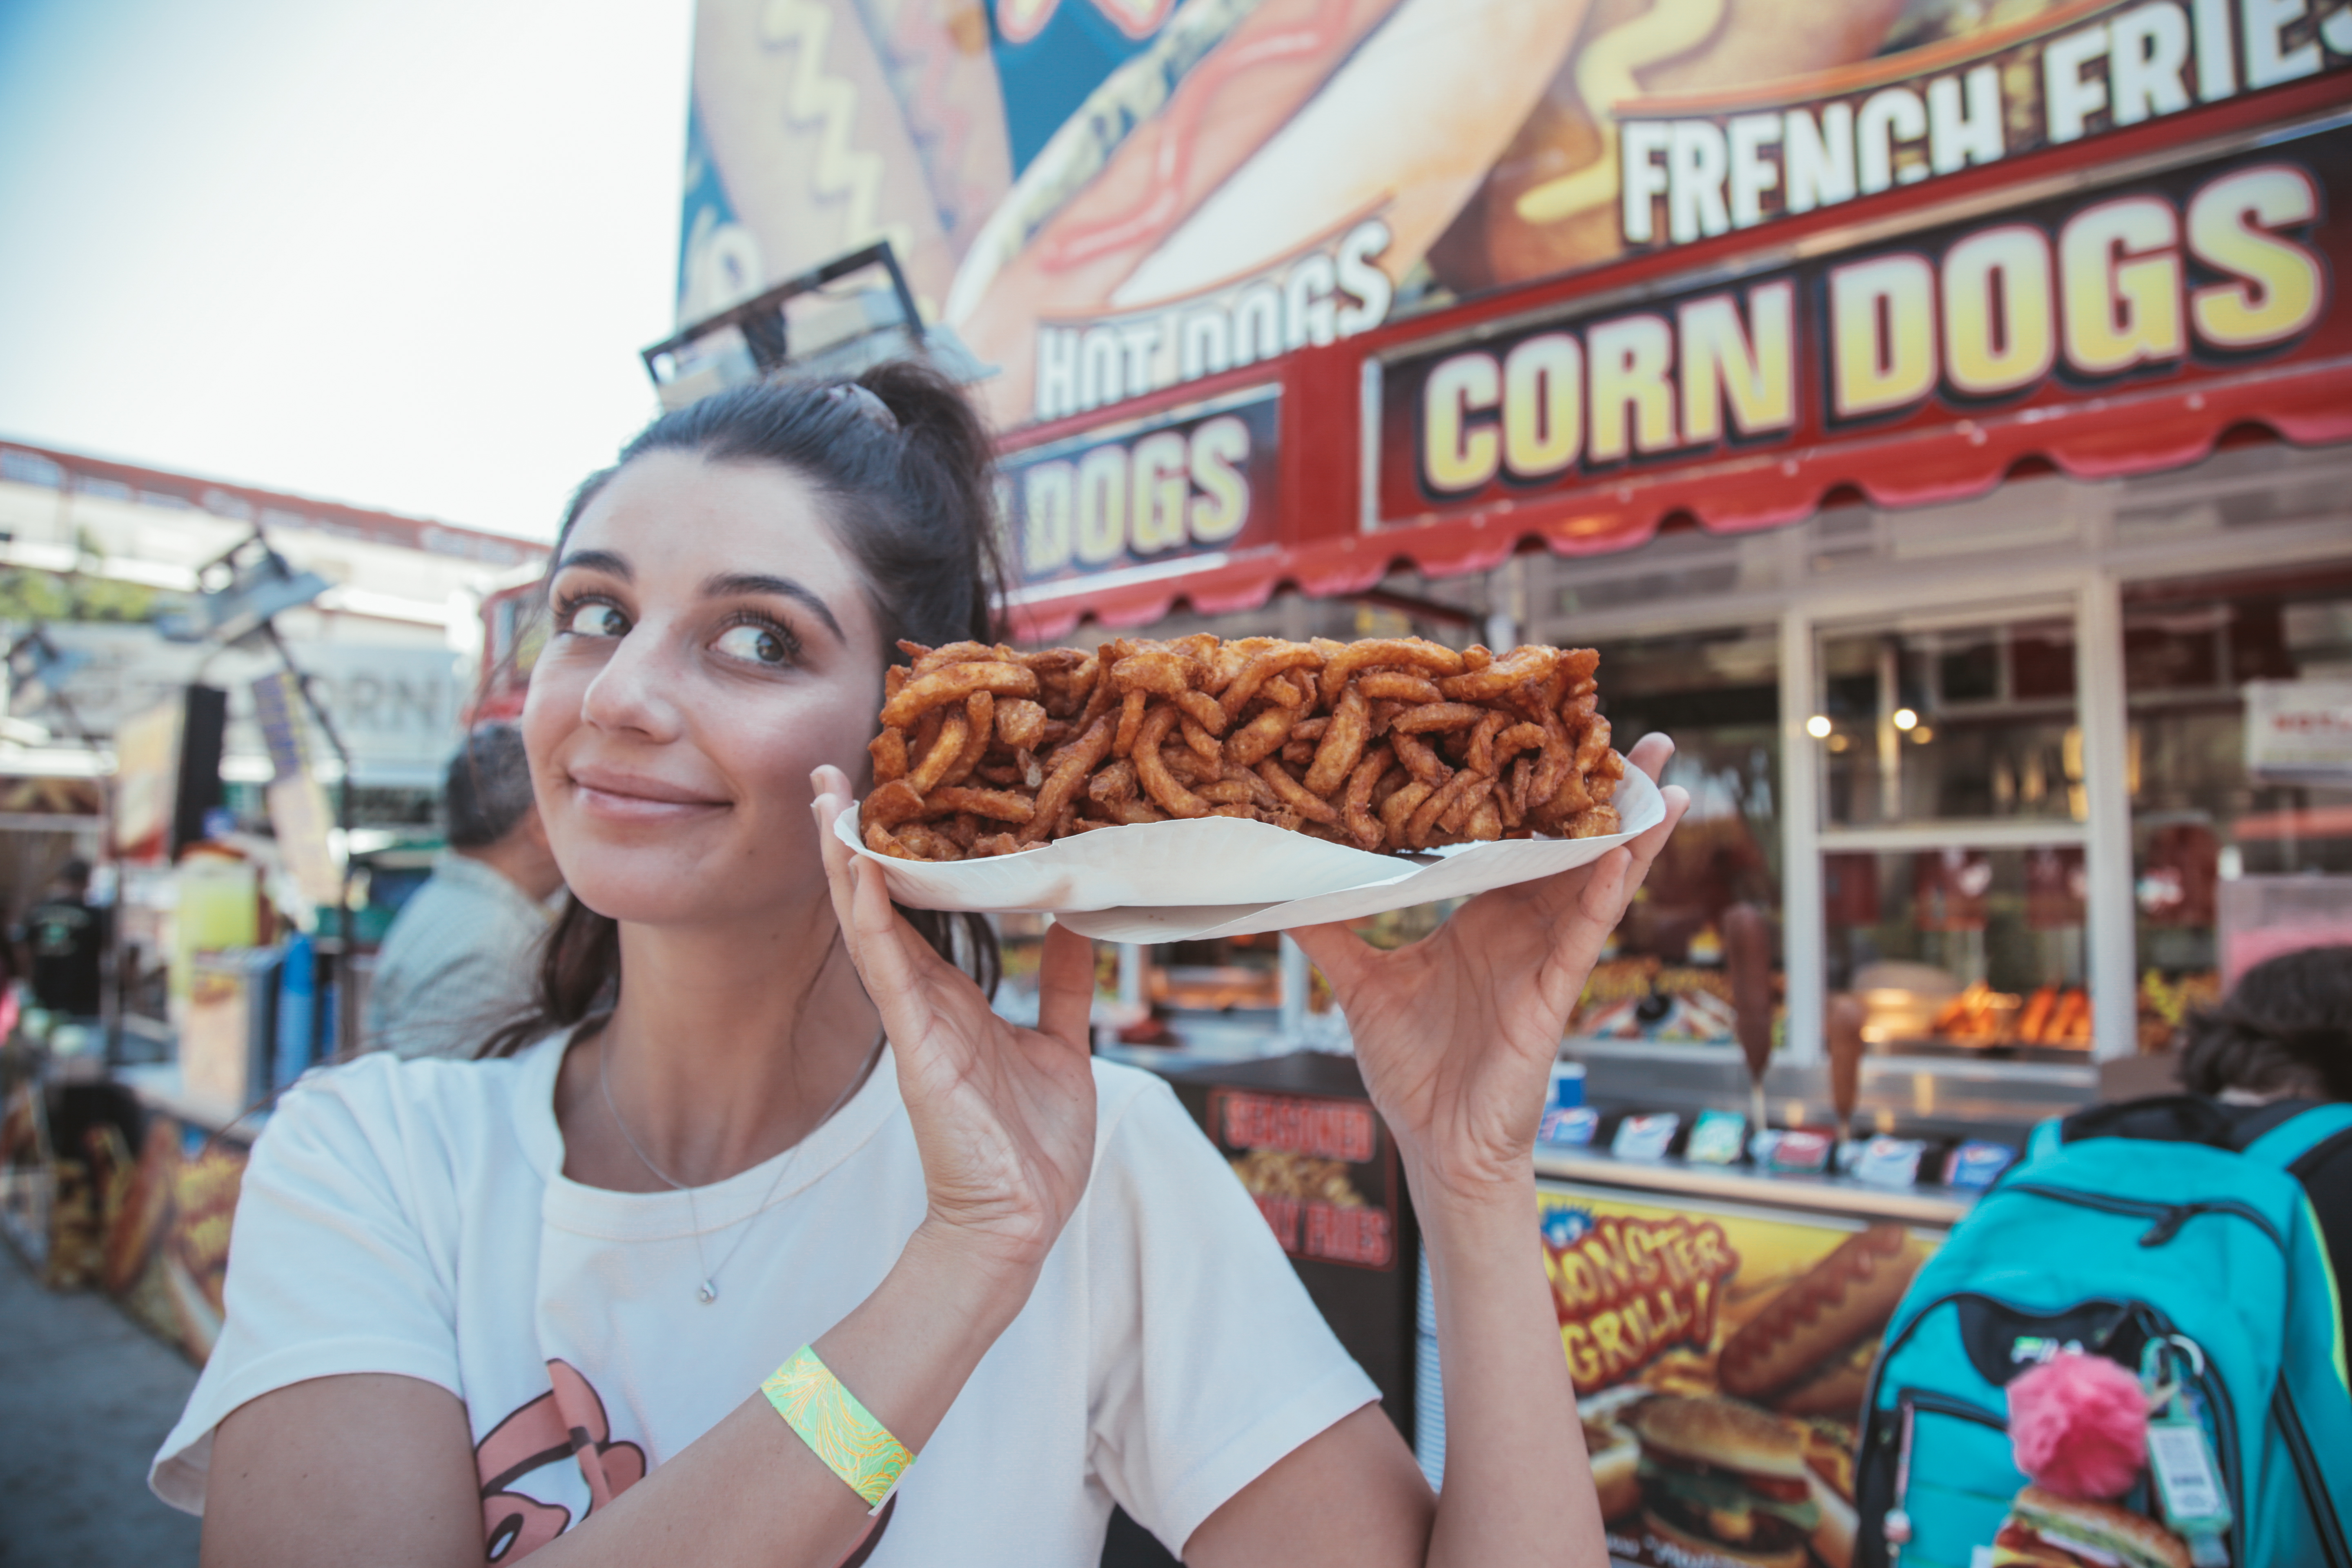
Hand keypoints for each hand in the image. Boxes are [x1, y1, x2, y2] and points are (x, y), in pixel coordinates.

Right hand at [811, 766, 1098, 1279]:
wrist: (1023, 1220)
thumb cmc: (1035, 1146)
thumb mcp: (1063, 1047)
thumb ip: (1065, 990)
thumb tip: (1078, 931)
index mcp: (957, 999)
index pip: (919, 910)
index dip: (902, 854)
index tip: (895, 793)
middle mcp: (927, 1000)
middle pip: (880, 902)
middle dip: (856, 840)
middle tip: (835, 771)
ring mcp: (914, 1020)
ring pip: (869, 922)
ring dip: (845, 859)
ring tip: (825, 797)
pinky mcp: (914, 1044)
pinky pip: (885, 967)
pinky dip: (868, 914)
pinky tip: (853, 867)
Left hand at [1290, 735, 1688, 1205]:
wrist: (1436, 1145)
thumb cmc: (1412, 1070)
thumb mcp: (1361, 985)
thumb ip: (1331, 932)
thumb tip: (1280, 890)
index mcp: (1482, 917)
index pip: (1512, 839)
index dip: (1529, 790)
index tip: (1543, 730)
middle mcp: (1521, 928)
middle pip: (1569, 846)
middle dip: (1602, 792)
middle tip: (1632, 730)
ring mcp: (1544, 959)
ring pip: (1596, 879)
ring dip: (1630, 827)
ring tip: (1662, 773)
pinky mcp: (1555, 994)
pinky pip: (1585, 934)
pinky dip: (1607, 891)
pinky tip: (1627, 853)